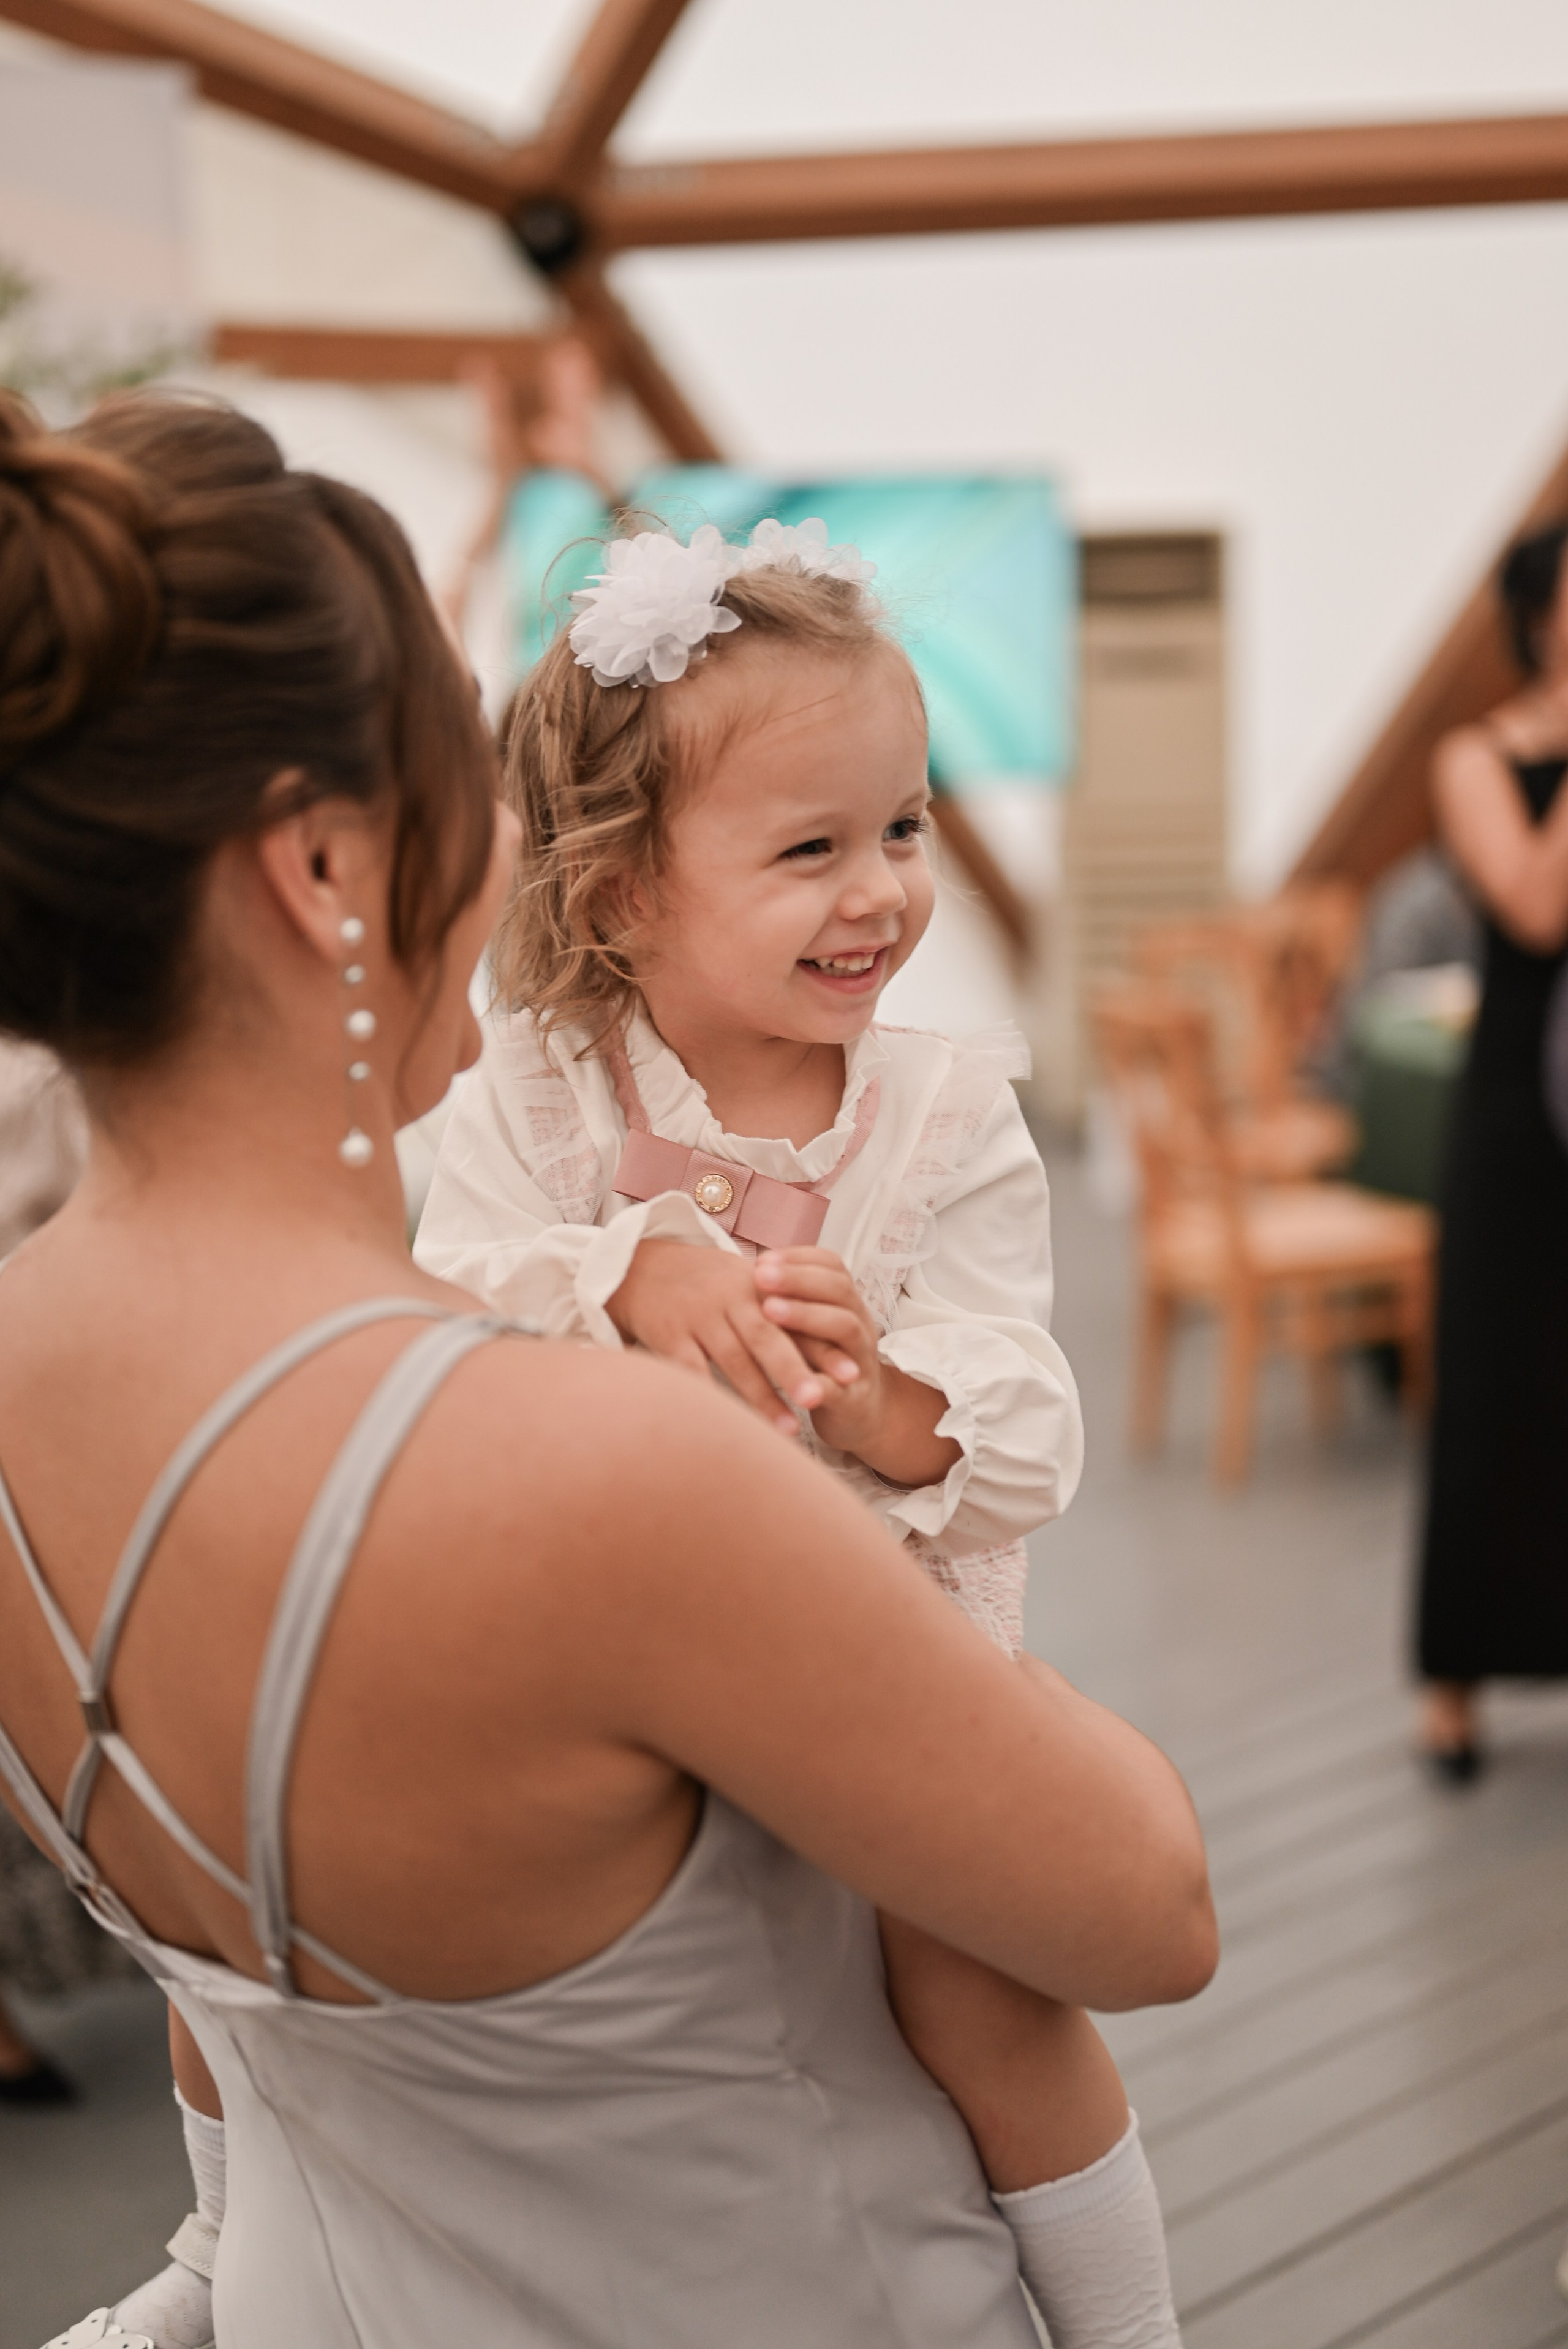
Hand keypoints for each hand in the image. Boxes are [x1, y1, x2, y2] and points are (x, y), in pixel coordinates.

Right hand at [607, 1238, 826, 1433]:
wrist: (637, 1265)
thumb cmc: (701, 1283)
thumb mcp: (741, 1283)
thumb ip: (778, 1311)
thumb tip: (829, 1343)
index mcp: (753, 1286)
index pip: (795, 1320)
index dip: (823, 1348)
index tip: (851, 1377)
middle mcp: (728, 1299)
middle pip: (766, 1338)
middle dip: (794, 1371)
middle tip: (820, 1400)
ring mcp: (696, 1317)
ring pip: (733, 1360)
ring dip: (760, 1396)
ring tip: (787, 1430)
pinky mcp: (667, 1334)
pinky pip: (690, 1370)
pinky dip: (709, 1396)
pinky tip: (727, 1423)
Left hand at [752, 1247, 884, 1455]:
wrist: (860, 1413)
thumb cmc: (823, 1361)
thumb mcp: (811, 1326)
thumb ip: (793, 1301)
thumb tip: (755, 1269)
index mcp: (847, 1304)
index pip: (832, 1267)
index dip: (799, 1259)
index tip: (763, 1259)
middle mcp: (860, 1325)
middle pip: (839, 1290)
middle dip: (797, 1279)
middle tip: (759, 1275)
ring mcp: (860, 1361)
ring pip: (845, 1328)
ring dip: (807, 1315)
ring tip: (769, 1309)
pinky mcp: (854, 1399)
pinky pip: (841, 1387)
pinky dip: (818, 1381)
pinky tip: (791, 1376)